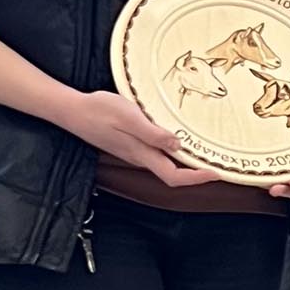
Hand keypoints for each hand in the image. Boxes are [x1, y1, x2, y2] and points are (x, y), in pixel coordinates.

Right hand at [64, 89, 220, 188]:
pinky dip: (172, 151)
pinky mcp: (130, 144)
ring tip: (204, 154)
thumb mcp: (129, 117)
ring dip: (184, 162)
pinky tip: (178, 139)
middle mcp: (140, 157)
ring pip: (165, 163)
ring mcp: (134, 152)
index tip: (216, 174)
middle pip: (172, 173)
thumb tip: (177, 145)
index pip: (174, 176)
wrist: (72, 110)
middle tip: (217, 164)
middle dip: (195, 173)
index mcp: (142, 154)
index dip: (196, 179)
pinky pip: (156, 153)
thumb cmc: (99, 110)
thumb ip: (152, 133)